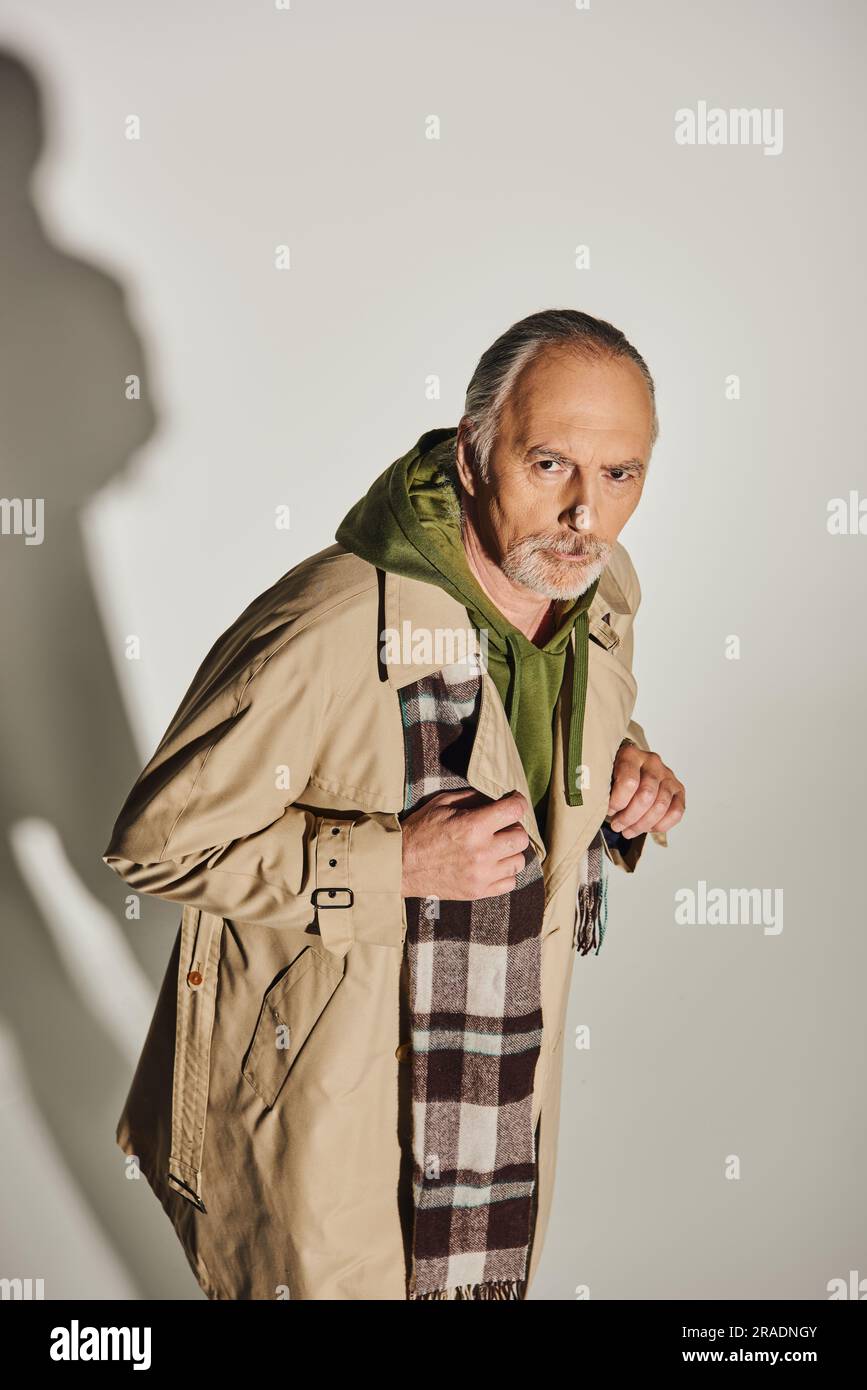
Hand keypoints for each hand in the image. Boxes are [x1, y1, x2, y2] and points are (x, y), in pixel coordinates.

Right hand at [400, 788, 530, 899]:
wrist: (399, 865)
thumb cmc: (419, 830)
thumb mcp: (442, 804)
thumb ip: (471, 798)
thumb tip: (496, 797)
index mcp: (473, 826)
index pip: (514, 811)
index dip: (518, 803)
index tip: (515, 802)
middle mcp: (482, 852)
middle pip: (521, 838)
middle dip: (515, 827)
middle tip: (503, 826)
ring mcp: (481, 875)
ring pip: (519, 861)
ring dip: (511, 851)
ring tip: (498, 847)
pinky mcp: (478, 892)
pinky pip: (510, 883)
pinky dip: (505, 873)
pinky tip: (493, 865)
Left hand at [607, 740, 684, 838]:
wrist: (629, 768)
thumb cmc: (613, 775)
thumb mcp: (603, 775)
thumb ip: (601, 788)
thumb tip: (597, 808)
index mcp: (631, 755)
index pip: (629, 782)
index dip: (618, 802)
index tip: (609, 811)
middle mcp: (652, 762)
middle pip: (646, 796)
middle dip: (629, 817)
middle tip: (617, 825)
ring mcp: (667, 775)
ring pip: (660, 806)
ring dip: (642, 824)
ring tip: (628, 830)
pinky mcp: (678, 789)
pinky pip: (676, 811)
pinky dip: (662, 825)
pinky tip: (647, 828)